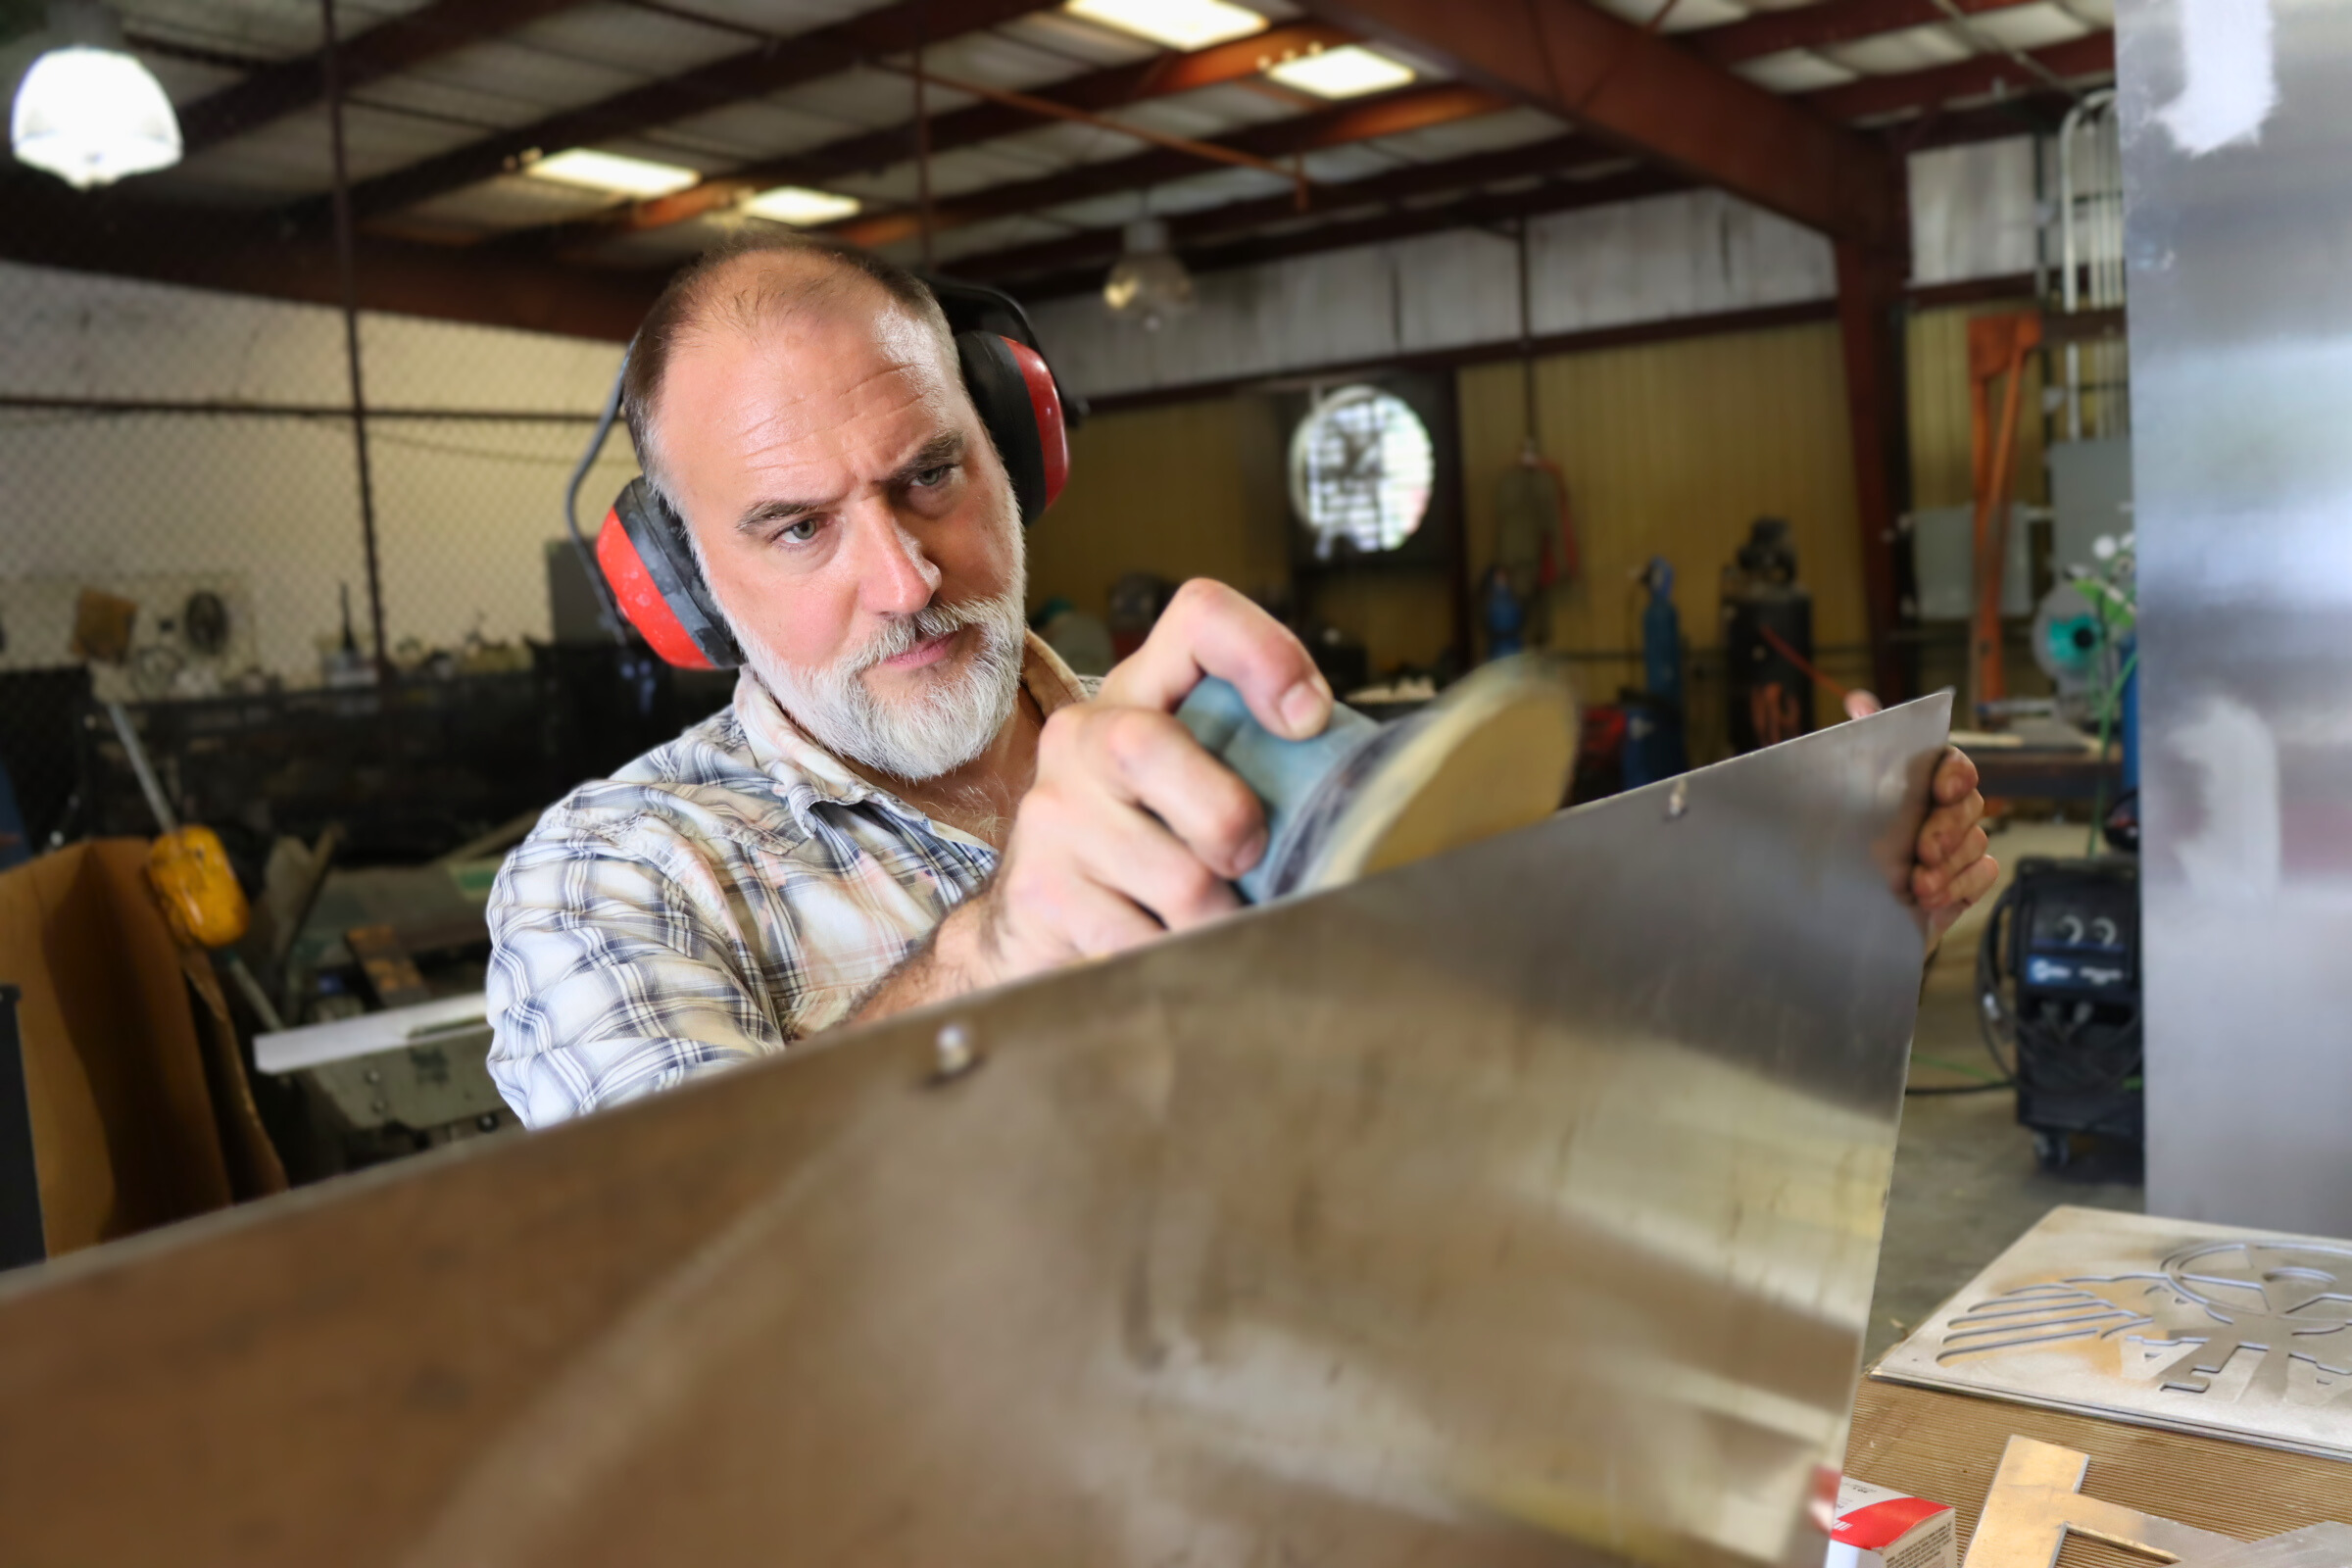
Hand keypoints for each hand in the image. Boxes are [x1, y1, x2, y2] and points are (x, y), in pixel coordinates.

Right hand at [943, 580, 1329, 988]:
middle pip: (1147, 748)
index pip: (1201, 619)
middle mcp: (1081, 736)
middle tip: (1247, 859)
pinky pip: (1143, 943)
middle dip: (1225, 820)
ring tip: (1215, 922)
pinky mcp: (1040, 892)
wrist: (1043, 921)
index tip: (1308, 721)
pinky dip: (1181, 961)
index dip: (1266, 655)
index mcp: (1140, 692)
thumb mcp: (1202, 782)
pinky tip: (1172, 950)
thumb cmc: (1156, 842)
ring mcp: (1052, 814)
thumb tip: (1371, 798)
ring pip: (1174, 875)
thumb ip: (1264, 763)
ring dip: (1219, 919)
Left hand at [1844, 690, 1996, 938]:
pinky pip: (1981, 876)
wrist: (1835, 897)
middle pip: (1969, 806)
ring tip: (1918, 886)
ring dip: (1949, 867)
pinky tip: (1931, 901)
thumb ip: (1856, 744)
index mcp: (1921, 778)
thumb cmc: (1845, 833)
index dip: (1954, 774)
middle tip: (1925, 849)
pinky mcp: (1964, 880)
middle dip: (1949, 828)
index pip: (1952, 765)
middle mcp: (1945, 808)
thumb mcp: (1841, 786)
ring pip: (1975, 845)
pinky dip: (1960, 888)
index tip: (1942, 789)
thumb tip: (1860, 701)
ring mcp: (1958, 845)